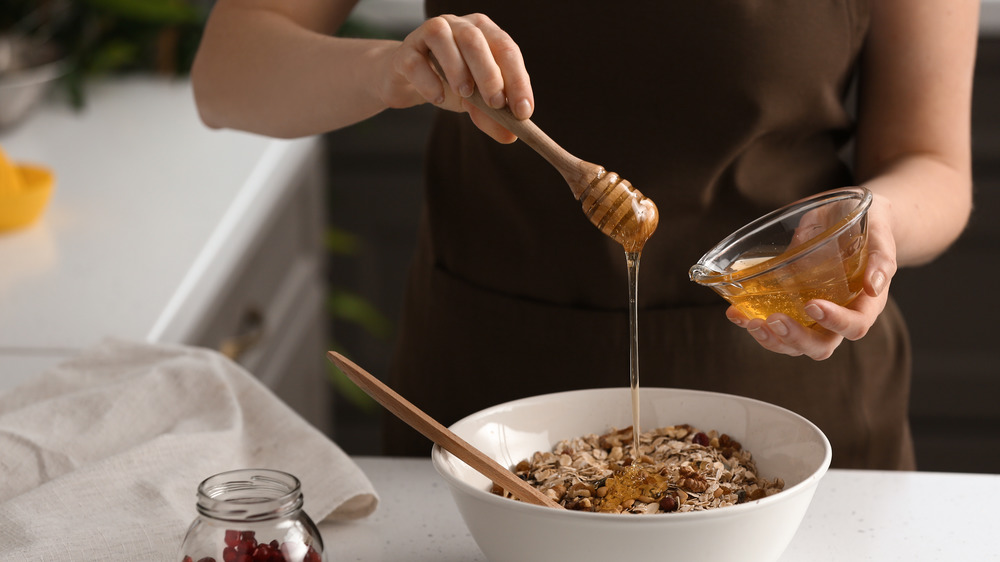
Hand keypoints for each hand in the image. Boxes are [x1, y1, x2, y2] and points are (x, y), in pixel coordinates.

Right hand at [379, 13, 533, 142]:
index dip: (517, 80)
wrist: (408, 81)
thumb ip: (492, 117)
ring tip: (465, 95)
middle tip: (495, 103)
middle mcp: (457, 25)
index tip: (522, 111)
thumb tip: (511, 136)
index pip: (506, 49)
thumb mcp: (475, 102)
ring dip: (457, 68)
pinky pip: (415, 61)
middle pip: (475, 39)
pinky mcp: (404, 52)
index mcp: (483, 33)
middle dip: (489, 73)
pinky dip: (428, 81)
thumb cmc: (448, 85)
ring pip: (442, 38)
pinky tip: (436, 98)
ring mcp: (427, 34)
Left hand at [725, 191, 897, 359]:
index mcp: (865, 303)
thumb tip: (875, 285)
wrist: (849, 215)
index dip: (835, 322)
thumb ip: (881, 256)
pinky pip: (773, 326)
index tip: (812, 305)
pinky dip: (751, 322)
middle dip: (796, 339)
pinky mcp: (792, 307)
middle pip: (821, 346)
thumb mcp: (879, 230)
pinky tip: (736, 312)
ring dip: (771, 339)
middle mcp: (839, 315)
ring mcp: (813, 316)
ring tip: (751, 322)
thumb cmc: (869, 223)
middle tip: (775, 320)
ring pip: (794, 345)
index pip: (855, 326)